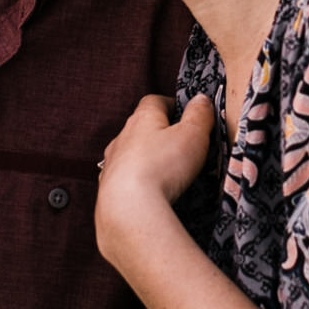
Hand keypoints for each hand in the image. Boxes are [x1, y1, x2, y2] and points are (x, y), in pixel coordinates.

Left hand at [95, 94, 213, 266]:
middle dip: (159, 134)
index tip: (185, 114)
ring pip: (129, 154)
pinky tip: (148, 193)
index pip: (154, 101)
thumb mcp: (192, 135)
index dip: (171, 105)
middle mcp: (122, 137)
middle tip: (180, 146)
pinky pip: (123, 180)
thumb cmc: (162, 167)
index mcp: (142, 118)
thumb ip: (199, 115)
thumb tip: (200, 100)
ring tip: (166, 173)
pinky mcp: (107, 188)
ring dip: (145, 159)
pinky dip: (136, 182)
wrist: (129, 208)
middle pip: (140, 128)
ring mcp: (112, 163)